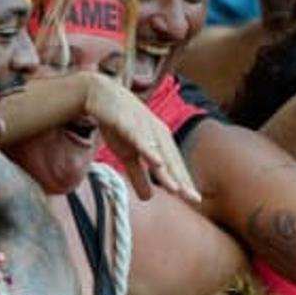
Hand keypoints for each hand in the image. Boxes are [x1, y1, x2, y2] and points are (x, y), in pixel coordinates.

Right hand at [83, 75, 199, 201]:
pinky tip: (156, 161)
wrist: (100, 94)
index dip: (184, 182)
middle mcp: (157, 134)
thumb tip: (149, 198)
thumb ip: (139, 176)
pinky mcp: (127, 121)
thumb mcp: (128, 154)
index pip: (174, 166)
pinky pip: (139, 137)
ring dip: (167, 170)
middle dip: (182, 180)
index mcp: (160, 141)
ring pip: (157, 152)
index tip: (195, 200)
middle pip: (170, 161)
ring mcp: (143, 126)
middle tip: (193, 198)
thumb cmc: (119, 124)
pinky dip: (148, 148)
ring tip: (176, 189)